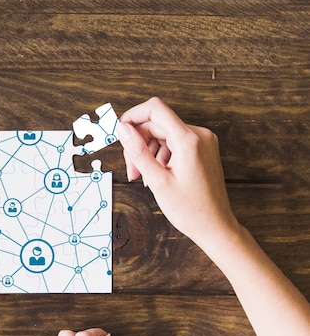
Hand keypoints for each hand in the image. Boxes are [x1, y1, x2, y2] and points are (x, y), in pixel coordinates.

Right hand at [117, 97, 239, 250]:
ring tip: (143, 176)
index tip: (120, 132)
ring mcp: (202, 141)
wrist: (215, 226)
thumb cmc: (190, 210)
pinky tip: (156, 174)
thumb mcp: (157, 181)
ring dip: (148, 151)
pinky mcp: (202, 149)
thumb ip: (138, 152)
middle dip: (138, 144)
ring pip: (163, 134)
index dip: (133, 117)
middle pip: (157, 124)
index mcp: (189, 140)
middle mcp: (199, 135)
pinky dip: (160, 155)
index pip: (155, 109)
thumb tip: (123, 129)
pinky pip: (174, 142)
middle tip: (132, 170)